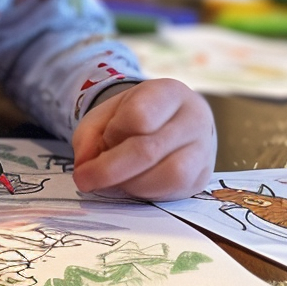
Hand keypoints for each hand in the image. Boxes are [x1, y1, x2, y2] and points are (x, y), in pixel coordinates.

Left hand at [71, 78, 215, 200]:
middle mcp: (194, 118)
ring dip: (131, 183)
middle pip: (150, 149)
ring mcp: (203, 150)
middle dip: (110, 169)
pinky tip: (133, 186)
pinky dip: (146, 193)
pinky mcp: (202, 178)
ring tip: (116, 180)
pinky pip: (174, 192)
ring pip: (169, 175)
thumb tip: (84, 167)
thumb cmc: (137, 115)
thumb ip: (89, 135)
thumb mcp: (108, 113)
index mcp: (170, 92)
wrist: (174, 122)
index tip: (104, 139)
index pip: (139, 116)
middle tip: (83, 179)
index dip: (114, 132)